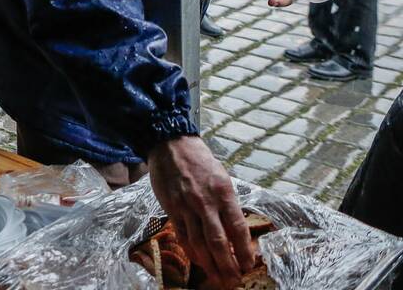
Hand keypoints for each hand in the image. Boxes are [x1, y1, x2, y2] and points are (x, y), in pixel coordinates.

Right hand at [148, 136, 254, 288]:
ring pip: (198, 243)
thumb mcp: (222, 178)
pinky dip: (191, 251)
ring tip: (218, 278)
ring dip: (209, 264)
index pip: (237, 229)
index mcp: (223, 193)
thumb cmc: (200, 161)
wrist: (171, 145)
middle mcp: (205, 202)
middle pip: (218, 242)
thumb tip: (235, 232)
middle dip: (227, 265)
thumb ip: (227, 204)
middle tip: (234, 282)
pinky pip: (182, 235)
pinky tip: (199, 262)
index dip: (244, 251)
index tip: (249, 266)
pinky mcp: (171, 208)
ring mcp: (186, 206)